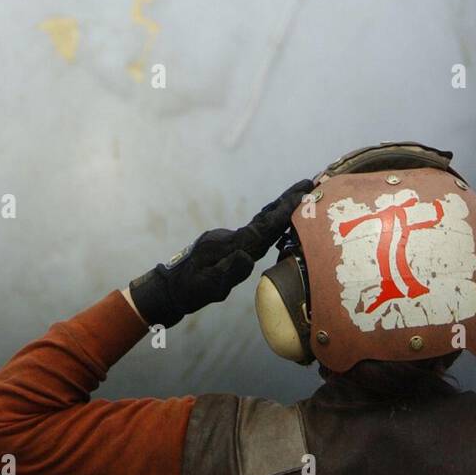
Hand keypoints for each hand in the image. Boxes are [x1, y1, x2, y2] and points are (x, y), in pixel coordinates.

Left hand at [128, 178, 312, 327]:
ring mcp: (228, 239)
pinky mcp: (226, 244)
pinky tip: (278, 222)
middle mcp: (231, 237)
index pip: (263, 227)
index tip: (303, 194)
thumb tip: (248, 257)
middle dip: (286, 201)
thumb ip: (229, 272)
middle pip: (264, 217)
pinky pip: (254, 231)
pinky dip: (269, 222)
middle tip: (308, 183)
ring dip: (279, 210)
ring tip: (300, 198)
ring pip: (259, 223)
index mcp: (230, 245)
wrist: (167, 289)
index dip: (285, 211)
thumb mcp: (208, 287)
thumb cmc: (188, 291)